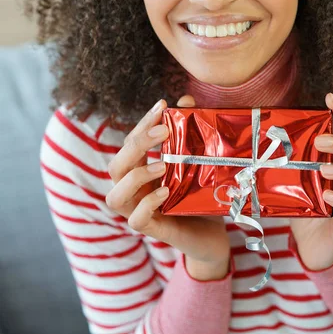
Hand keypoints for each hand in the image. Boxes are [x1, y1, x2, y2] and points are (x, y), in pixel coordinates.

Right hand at [106, 95, 230, 279]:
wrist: (215, 234)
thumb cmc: (201, 194)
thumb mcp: (198, 160)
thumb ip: (190, 131)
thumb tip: (186, 99)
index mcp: (141, 171)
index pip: (130, 143)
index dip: (143, 124)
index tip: (162, 105)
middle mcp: (135, 191)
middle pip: (116, 165)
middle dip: (136, 144)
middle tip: (163, 132)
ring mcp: (140, 211)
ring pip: (115, 196)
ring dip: (135, 177)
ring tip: (161, 165)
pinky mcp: (153, 231)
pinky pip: (136, 220)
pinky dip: (147, 204)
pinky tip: (165, 192)